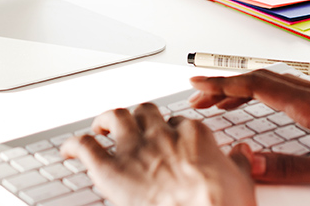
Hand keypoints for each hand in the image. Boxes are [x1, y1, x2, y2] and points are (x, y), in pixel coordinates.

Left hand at [62, 102, 256, 205]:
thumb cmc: (223, 204)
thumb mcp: (241, 181)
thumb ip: (237, 162)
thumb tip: (241, 153)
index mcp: (194, 134)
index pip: (179, 123)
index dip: (171, 131)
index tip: (169, 139)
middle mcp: (162, 134)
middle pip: (146, 111)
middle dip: (138, 116)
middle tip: (133, 125)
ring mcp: (136, 148)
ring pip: (115, 117)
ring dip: (105, 119)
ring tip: (100, 126)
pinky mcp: (111, 169)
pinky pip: (86, 146)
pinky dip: (74, 144)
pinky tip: (68, 149)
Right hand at [189, 69, 309, 193]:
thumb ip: (289, 168)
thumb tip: (248, 160)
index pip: (258, 84)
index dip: (223, 83)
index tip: (198, 84)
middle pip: (263, 78)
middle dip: (228, 84)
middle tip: (200, 97)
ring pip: (278, 81)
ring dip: (246, 88)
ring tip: (224, 102)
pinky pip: (292, 88)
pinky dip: (268, 92)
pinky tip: (266, 104)